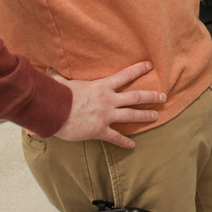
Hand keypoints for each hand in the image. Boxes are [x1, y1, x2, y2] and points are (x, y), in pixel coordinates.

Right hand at [50, 61, 165, 148]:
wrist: (54, 112)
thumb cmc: (58, 95)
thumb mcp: (61, 82)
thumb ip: (59, 76)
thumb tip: (48, 69)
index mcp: (102, 86)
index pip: (125, 75)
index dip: (138, 69)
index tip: (150, 66)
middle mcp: (108, 100)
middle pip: (135, 97)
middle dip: (151, 96)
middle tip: (163, 97)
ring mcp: (106, 116)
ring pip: (131, 115)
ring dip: (145, 116)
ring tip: (156, 116)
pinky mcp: (99, 130)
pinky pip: (115, 137)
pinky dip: (124, 142)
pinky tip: (132, 145)